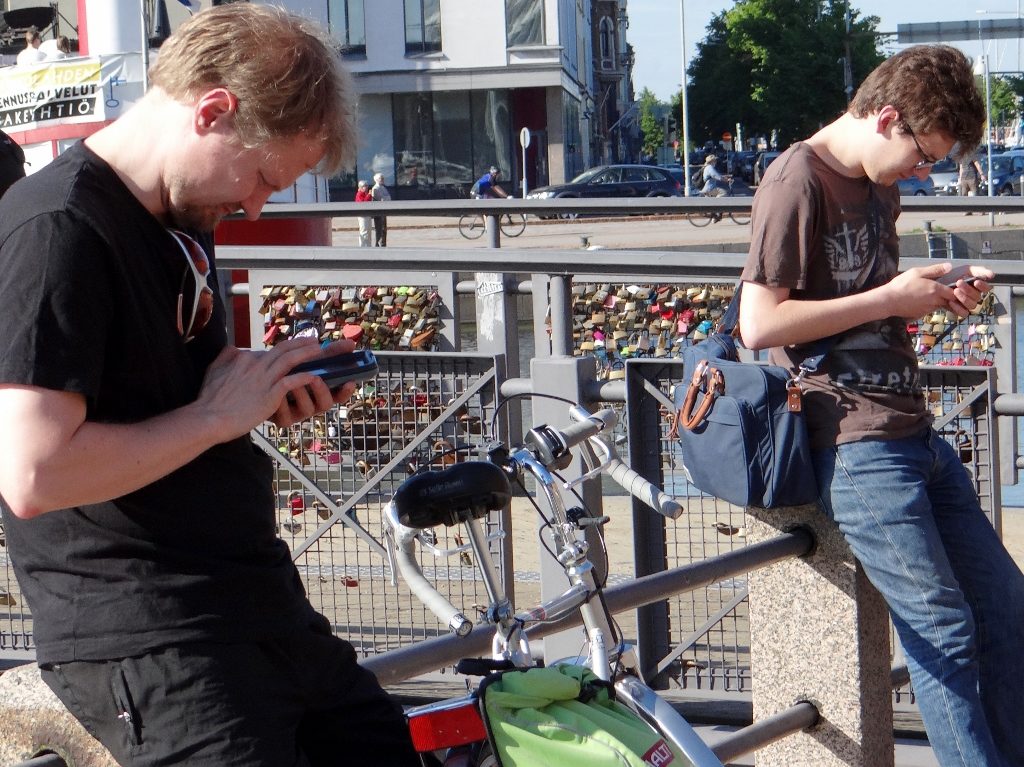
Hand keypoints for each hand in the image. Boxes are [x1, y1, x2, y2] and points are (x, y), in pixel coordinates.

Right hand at [195, 338, 357, 439]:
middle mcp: (256, 365)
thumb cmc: (210, 399)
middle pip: (282, 350)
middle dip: (300, 343)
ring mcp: (264, 379)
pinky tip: (313, 376)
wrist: (209, 418)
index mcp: (244, 359)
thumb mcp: (213, 370)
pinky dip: (303, 377)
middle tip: (314, 340)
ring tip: (319, 350)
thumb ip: (226, 356)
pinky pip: (291, 382)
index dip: (284, 349)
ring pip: (289, 361)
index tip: (294, 348)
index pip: (268, 351)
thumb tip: (235, 348)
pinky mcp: (270, 395)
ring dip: (306, 354)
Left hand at [272, 339, 359, 426]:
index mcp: (323, 392)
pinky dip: (282, 403)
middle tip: (316, 378)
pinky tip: (275, 391)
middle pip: (326, 404)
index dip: (346, 391)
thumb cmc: (291, 370)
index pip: (341, 396)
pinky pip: (286, 416)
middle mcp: (314, 404)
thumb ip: (330, 352)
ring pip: (307, 409)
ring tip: (291, 382)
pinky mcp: (284, 420)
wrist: (263, 383)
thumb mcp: (310, 360)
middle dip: (322, 391)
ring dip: (301, 394)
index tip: (350, 382)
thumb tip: (351, 344)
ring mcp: (300, 414)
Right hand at [883, 263, 992, 319]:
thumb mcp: (917, 272)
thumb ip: (935, 270)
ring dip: (944, 300)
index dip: (959, 289)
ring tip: (936, 293)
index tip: (959, 284)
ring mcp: (929, 308)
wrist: (887, 301)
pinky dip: (933, 304)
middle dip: (954, 296)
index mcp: (936, 289)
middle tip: (953, 290)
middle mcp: (935, 301)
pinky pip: (933, 308)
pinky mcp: (922, 313)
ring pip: (943, 305)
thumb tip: (950, 266)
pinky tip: (925, 298)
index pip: (956, 291)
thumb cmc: (901, 285)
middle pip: (952, 300)